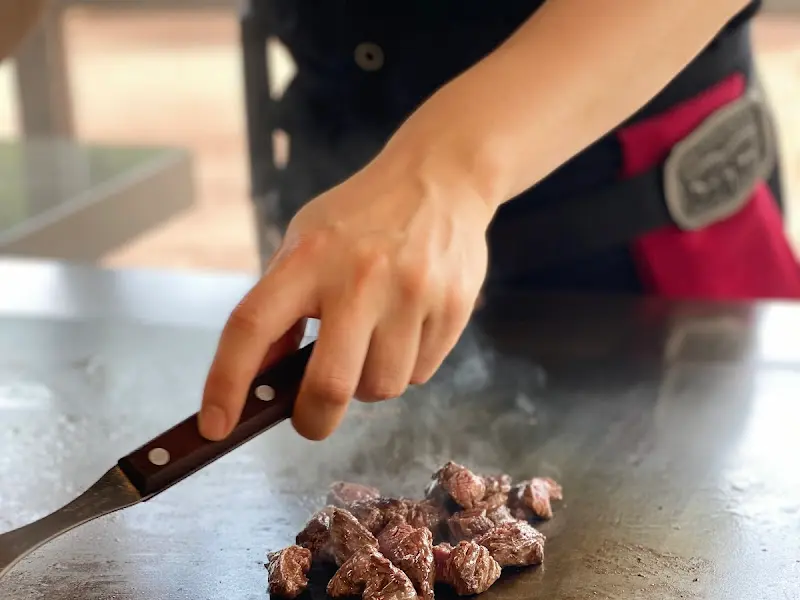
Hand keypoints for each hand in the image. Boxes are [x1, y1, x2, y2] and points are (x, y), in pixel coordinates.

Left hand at [198, 154, 492, 440]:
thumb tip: (261, 378)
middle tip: (310, 417)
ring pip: (380, 388)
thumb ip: (281, 308)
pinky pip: (420, 374)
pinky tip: (404, 331)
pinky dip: (404, 368)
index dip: (226, 384)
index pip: (251, 327)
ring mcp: (412, 295)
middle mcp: (361, 278)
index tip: (215, 426)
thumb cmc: (362, 217)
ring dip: (366, 385)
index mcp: (309, 258)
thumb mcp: (306, 244)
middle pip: (328, 386)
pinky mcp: (452, 308)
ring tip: (369, 346)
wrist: (440, 179)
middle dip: (313, 420)